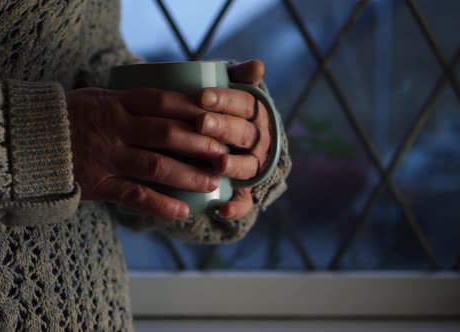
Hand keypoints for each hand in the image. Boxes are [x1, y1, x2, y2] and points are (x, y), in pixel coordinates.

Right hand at [67, 88, 224, 219]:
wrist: (27, 141)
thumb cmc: (70, 118)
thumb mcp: (98, 98)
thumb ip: (130, 101)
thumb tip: (171, 102)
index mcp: (116, 103)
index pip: (162, 101)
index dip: (192, 109)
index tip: (216, 118)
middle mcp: (114, 127)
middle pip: (166, 133)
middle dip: (200, 144)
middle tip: (224, 155)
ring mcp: (107, 156)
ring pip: (156, 165)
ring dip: (188, 175)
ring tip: (213, 184)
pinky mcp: (98, 183)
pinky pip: (134, 195)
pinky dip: (161, 204)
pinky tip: (182, 212)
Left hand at [195, 60, 270, 219]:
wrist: (228, 145)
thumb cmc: (223, 112)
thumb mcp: (230, 93)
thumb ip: (239, 78)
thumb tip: (258, 66)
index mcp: (256, 114)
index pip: (245, 104)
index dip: (225, 100)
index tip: (200, 96)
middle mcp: (259, 140)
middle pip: (245, 134)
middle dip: (223, 128)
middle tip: (201, 123)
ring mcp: (253, 167)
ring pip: (248, 167)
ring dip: (234, 166)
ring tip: (218, 164)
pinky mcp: (246, 192)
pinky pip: (245, 202)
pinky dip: (236, 208)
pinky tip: (222, 210)